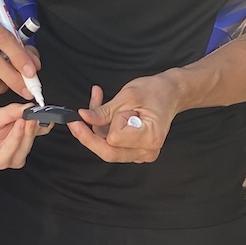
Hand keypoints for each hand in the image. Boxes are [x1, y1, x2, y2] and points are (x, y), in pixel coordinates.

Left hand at [0, 101, 39, 174]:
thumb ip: (12, 111)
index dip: (43, 118)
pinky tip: (18, 127)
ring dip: (26, 131)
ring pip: (25, 144)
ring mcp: (11, 155)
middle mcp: (18, 145)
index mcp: (19, 133)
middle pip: (34, 135)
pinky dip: (16, 138)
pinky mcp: (1, 161)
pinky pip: (12, 150)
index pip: (38, 127)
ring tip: (25, 119)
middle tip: (35, 113)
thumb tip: (29, 106)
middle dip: (35, 123)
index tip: (43, 109)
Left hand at [67, 75, 181, 163]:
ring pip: (107, 149)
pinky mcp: (134, 150)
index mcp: (150, 137)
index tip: (115, 108)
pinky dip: (103, 129)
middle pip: (108, 152)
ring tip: (96, 101)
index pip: (115, 138)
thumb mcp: (128, 95)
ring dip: (96, 128)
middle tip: (74, 121)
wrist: (171, 93)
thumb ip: (104, 110)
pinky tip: (102, 110)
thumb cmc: (156, 91)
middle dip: (89, 136)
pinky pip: (112, 145)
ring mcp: (141, 153)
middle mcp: (146, 150)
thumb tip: (84, 117)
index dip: (110, 122)